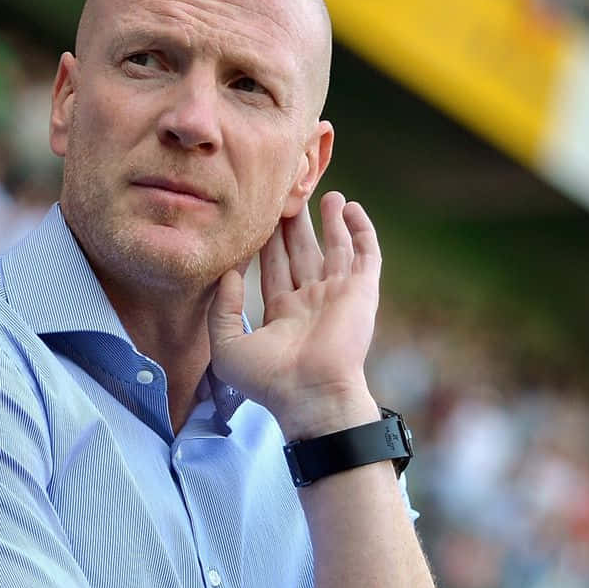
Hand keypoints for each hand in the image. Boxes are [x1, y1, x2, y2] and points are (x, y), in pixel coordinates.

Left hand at [207, 190, 381, 438]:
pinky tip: (352, 208)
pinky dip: (362, 230)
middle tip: (289, 193)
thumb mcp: (227, 346)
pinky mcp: (362, 292)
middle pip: (304, 251)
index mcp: (284, 313)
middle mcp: (313, 301)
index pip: (276, 266)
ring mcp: (339, 295)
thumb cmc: (269, 380)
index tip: (260, 212)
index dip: (268, 239)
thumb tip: (228, 271)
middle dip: (297, 223)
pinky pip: (366, 254)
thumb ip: (222, 308)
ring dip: (332, 221)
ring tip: (327, 193)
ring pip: (336, 248)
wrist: (312, 394)